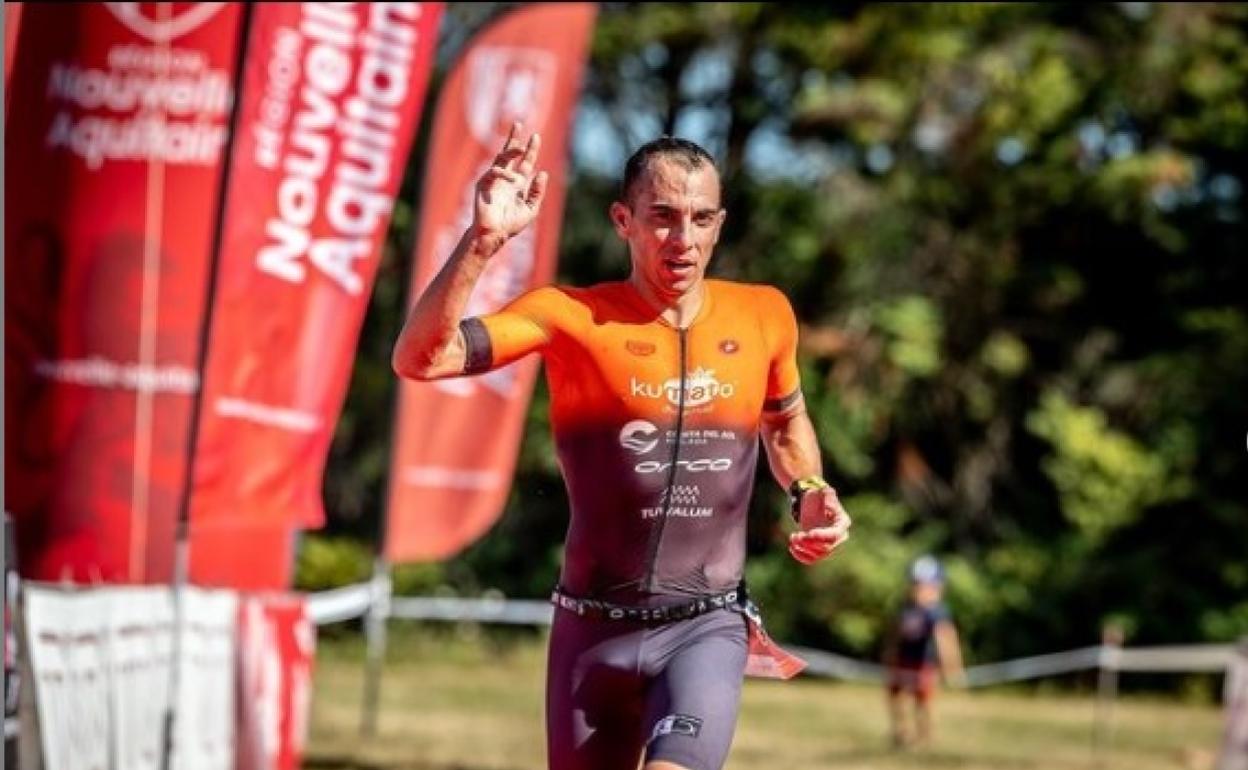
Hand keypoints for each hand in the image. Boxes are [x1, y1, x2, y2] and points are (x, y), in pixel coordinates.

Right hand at [473, 122, 548, 247]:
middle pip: (509, 154)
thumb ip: (537, 192)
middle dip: (514, 139)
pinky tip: (512, 179)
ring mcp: (493, 181)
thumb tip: (543, 172)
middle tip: (518, 123)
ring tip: (521, 147)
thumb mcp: (531, 208)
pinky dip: (502, 173)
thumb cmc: (512, 224)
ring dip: (510, 150)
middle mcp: (505, 179)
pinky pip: (491, 173)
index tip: (535, 137)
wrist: (495, 234)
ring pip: (500, 159)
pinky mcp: (483, 185)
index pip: (525, 163)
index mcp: (517, 183)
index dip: (530, 150)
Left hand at [788, 486, 850, 564]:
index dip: (823, 536)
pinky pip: (812, 559)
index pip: (835, 535)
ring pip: (818, 555)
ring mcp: (829, 544)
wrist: (810, 501)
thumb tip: (828, 498)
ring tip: (793, 538)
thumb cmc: (817, 495)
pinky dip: (801, 556)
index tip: (809, 533)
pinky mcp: (818, 550)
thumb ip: (827, 494)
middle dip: (810, 543)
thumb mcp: (823, 491)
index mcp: (842, 523)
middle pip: (826, 548)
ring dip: (804, 549)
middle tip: (797, 535)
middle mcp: (839, 537)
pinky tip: (792, 547)